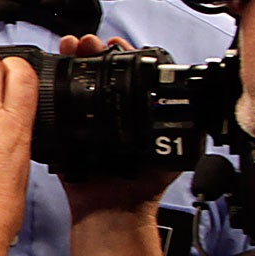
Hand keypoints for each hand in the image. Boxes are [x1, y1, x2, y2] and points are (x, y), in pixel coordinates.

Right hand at [54, 35, 176, 219]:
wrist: (112, 212)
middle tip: (87, 43)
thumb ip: (184, 132)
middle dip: (91, 53)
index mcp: (134, 114)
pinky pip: (55, 108)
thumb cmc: (143, 188)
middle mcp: (110, 114)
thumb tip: (203, 110)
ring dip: (71, 62)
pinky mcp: (65, 135)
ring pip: (76, 83)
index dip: (119, 54)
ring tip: (70, 47)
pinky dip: (51, 87)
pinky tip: (53, 72)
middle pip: (97, 72)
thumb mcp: (172, 154)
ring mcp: (85, 123)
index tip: (112, 43)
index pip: (127, 74)